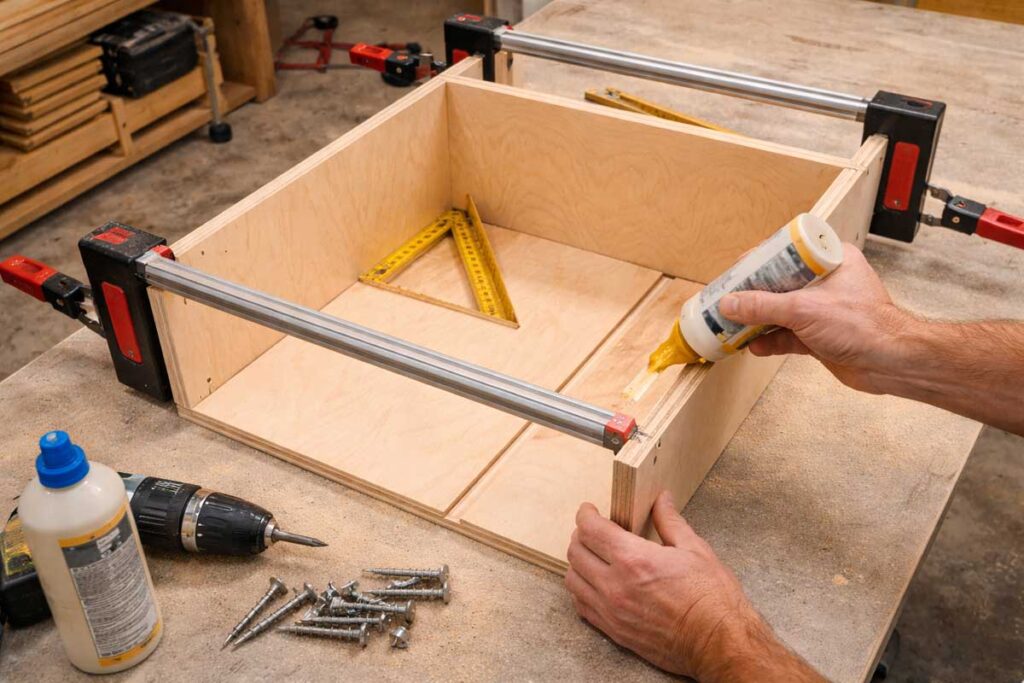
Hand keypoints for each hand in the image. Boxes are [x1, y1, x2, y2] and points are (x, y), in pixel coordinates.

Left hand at [565, 492, 821, 681]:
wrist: (718, 642)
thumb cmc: (712, 597)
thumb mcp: (695, 549)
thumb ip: (670, 521)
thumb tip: (661, 499)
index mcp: (634, 559)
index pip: (590, 530)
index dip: (585, 514)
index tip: (589, 510)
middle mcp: (615, 585)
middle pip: (576, 552)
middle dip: (581, 535)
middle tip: (593, 531)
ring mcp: (611, 611)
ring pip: (573, 580)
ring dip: (578, 563)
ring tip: (593, 556)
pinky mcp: (614, 631)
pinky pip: (582, 606)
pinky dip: (582, 590)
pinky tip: (596, 583)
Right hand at [719, 243, 916, 393]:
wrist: (891, 364)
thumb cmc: (864, 326)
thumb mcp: (804, 309)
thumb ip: (763, 306)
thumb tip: (729, 303)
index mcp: (830, 260)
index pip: (786, 252)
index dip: (758, 261)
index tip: (735, 271)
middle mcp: (826, 282)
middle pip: (779, 284)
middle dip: (752, 295)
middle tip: (728, 300)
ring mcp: (823, 310)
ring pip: (781, 311)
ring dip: (758, 321)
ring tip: (733, 325)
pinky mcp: (820, 335)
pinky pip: (788, 335)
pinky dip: (771, 341)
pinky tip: (754, 346)